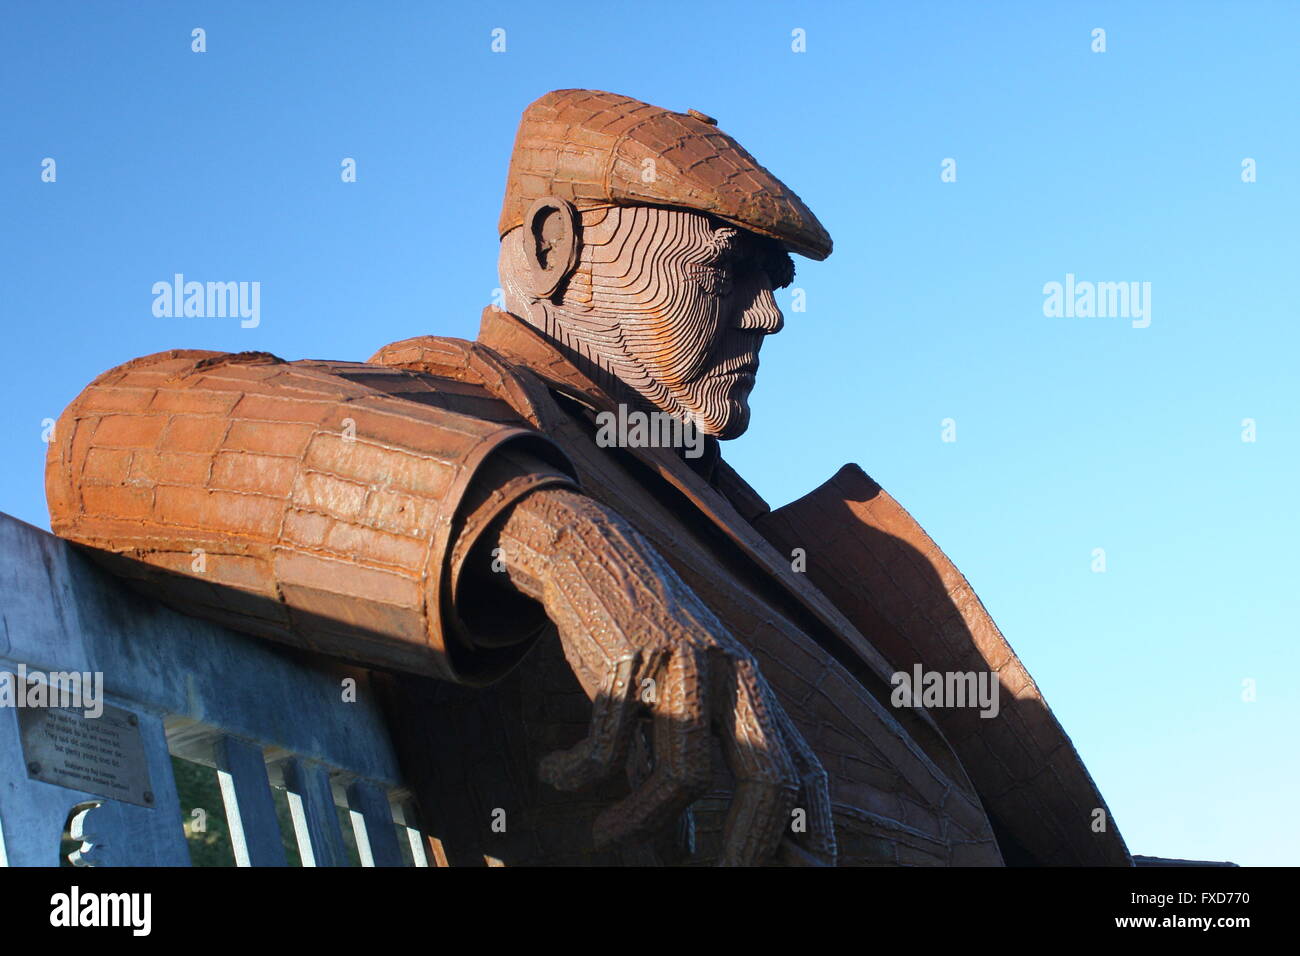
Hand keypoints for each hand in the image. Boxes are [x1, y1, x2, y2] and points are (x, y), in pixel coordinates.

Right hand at [491, 487, 836, 865]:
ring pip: (685, 774)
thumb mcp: (683, 696)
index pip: (803, 775)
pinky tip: (554, 774)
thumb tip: (689, 851)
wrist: (595, 554)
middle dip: (749, 848)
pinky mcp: (628, 654)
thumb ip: (692, 764)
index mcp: (755, 693)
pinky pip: (609, 743)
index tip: (800, 876)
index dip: (809, 836)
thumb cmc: (646, 642)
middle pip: (768, 778)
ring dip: (640, 824)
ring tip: (603, 838)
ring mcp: (684, 665)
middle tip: (716, 879)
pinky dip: (576, 774)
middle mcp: (732, 679)